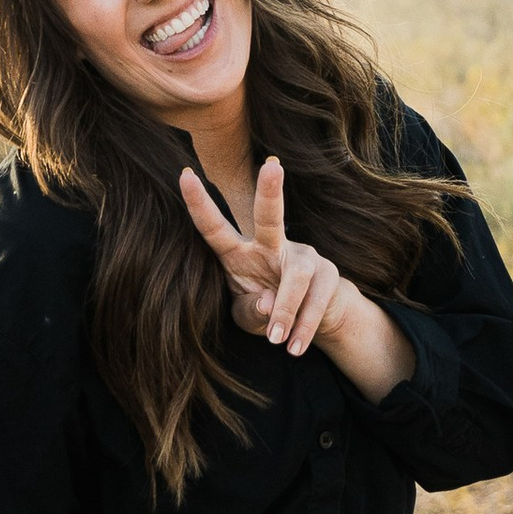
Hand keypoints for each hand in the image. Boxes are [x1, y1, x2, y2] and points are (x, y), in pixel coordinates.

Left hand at [177, 154, 346, 357]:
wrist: (313, 321)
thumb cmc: (267, 312)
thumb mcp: (247, 318)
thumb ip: (250, 313)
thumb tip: (269, 304)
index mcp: (239, 252)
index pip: (215, 227)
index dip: (198, 203)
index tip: (184, 173)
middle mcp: (271, 245)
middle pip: (270, 216)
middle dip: (269, 192)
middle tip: (272, 167)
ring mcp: (303, 255)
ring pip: (297, 276)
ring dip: (286, 312)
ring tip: (278, 343)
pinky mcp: (328, 273)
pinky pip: (317, 299)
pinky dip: (304, 326)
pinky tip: (294, 346)